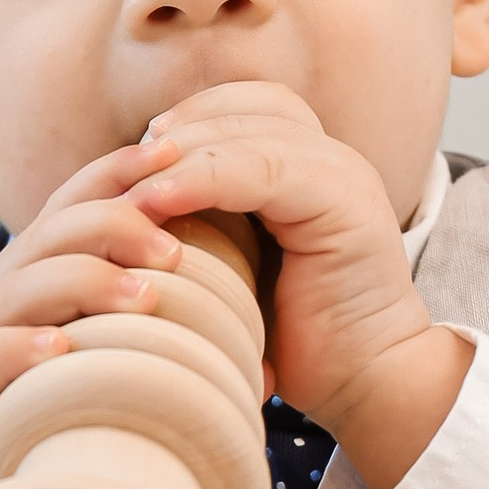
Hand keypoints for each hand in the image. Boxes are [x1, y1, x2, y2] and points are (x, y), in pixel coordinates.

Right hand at [0, 164, 204, 488]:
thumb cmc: (81, 423)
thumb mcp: (125, 358)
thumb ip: (162, 323)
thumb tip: (263, 307)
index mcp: (47, 271)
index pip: (80, 200)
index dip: (123, 170)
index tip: (178, 153)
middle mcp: (5, 292)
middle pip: (52, 231)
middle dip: (114, 225)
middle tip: (174, 248)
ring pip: (20, 284)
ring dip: (84, 282)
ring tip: (143, 297)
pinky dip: (18, 349)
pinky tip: (60, 350)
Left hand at [120, 84, 471, 488]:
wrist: (366, 383)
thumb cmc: (297, 338)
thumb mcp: (243, 265)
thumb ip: (213, 223)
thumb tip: (132, 202)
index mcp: (314, 166)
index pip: (250, 105)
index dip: (192, 118)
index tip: (135, 155)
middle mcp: (335, 160)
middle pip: (250, 107)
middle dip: (182, 131)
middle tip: (122, 168)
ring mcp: (345, 177)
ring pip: (253, 131)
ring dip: (183, 155)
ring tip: (132, 189)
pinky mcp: (345, 205)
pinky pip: (264, 169)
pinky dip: (204, 178)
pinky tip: (158, 202)